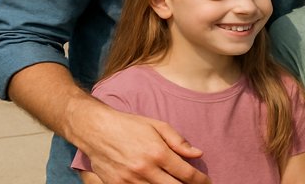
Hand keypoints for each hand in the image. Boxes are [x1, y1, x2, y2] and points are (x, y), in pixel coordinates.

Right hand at [74, 102, 210, 183]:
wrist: (96, 130)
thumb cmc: (130, 125)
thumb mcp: (158, 126)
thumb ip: (179, 142)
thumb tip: (198, 154)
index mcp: (158, 153)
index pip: (186, 174)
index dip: (201, 181)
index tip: (207, 182)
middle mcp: (145, 169)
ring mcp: (129, 180)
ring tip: (175, 183)